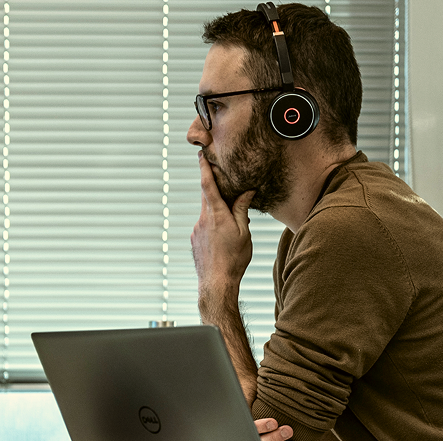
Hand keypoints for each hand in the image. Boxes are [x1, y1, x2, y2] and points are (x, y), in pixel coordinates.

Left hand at [192, 152, 254, 302]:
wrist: (215, 283)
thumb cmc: (233, 260)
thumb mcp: (243, 232)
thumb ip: (242, 209)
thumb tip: (247, 191)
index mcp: (216, 214)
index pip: (207, 184)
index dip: (204, 168)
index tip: (201, 155)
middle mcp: (202, 219)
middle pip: (207, 196)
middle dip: (214, 188)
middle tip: (222, 180)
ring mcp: (196, 230)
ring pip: (207, 212)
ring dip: (217, 211)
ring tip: (231, 224)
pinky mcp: (195, 239)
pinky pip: (204, 225)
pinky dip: (213, 225)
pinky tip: (223, 238)